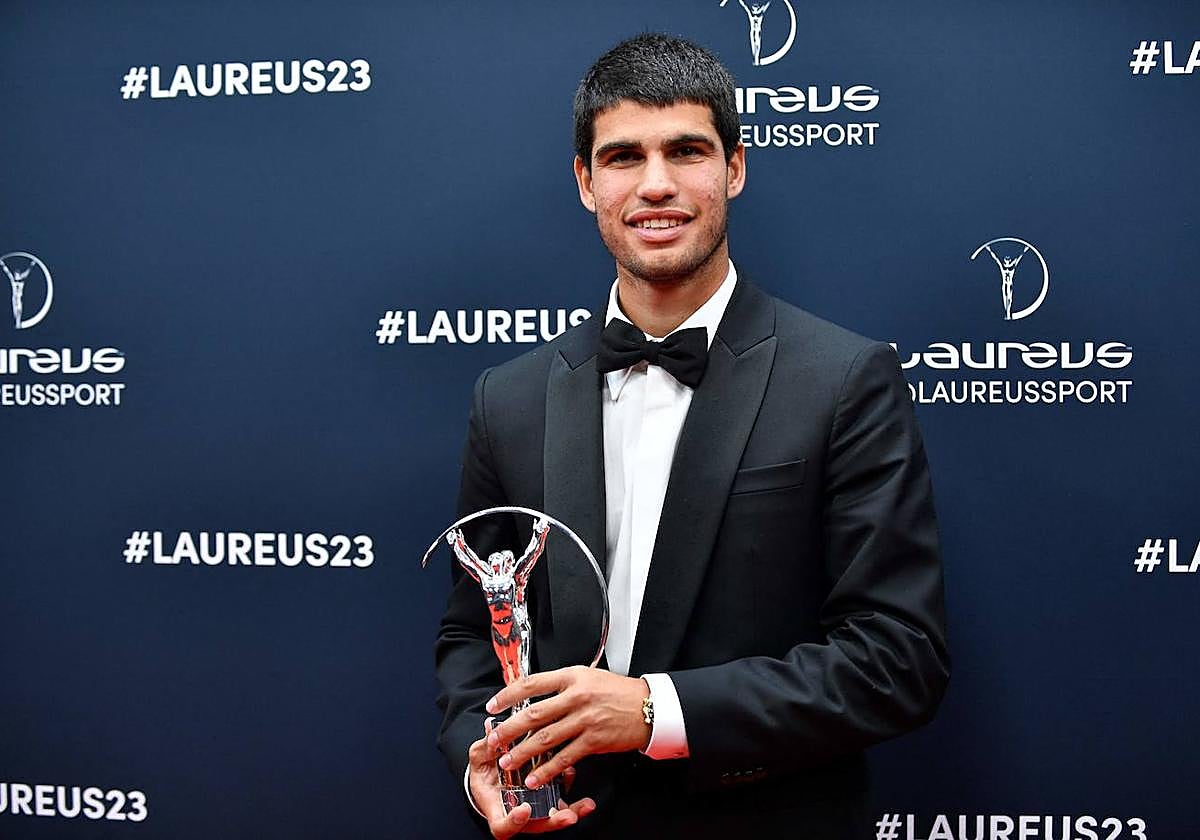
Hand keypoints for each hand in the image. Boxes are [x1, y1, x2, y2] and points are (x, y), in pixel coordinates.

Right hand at [468, 720, 595, 837]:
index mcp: (495, 808)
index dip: (513, 821)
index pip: (502, 826)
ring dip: (571, 812)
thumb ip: (485, 748)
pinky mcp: (545, 799)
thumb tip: (492, 731)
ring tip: (585, 805)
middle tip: (569, 816)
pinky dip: (572, 797)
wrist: (490, 776)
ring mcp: (533, 809)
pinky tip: (576, 781)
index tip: (524, 809)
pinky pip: (560, 803)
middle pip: (536, 826)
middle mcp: (516, 814)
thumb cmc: (484, 770)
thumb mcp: (479, 758)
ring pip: (552, 818)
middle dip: (554, 821)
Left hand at [486, 666, 650, 788]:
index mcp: (572, 676)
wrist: (649, 707)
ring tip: (507, 762)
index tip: (493, 706)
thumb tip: (532, 696)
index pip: (532, 683)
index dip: (508, 695)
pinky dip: (547, 770)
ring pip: (545, 738)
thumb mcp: (588, 676)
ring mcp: (585, 719)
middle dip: (509, 730)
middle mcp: (576, 696)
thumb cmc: (618, 691)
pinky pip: (565, 757)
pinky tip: (535, 777)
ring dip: (522, 752)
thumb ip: (562, 685)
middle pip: (534, 714)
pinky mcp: (594, 740)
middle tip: (493, 740)